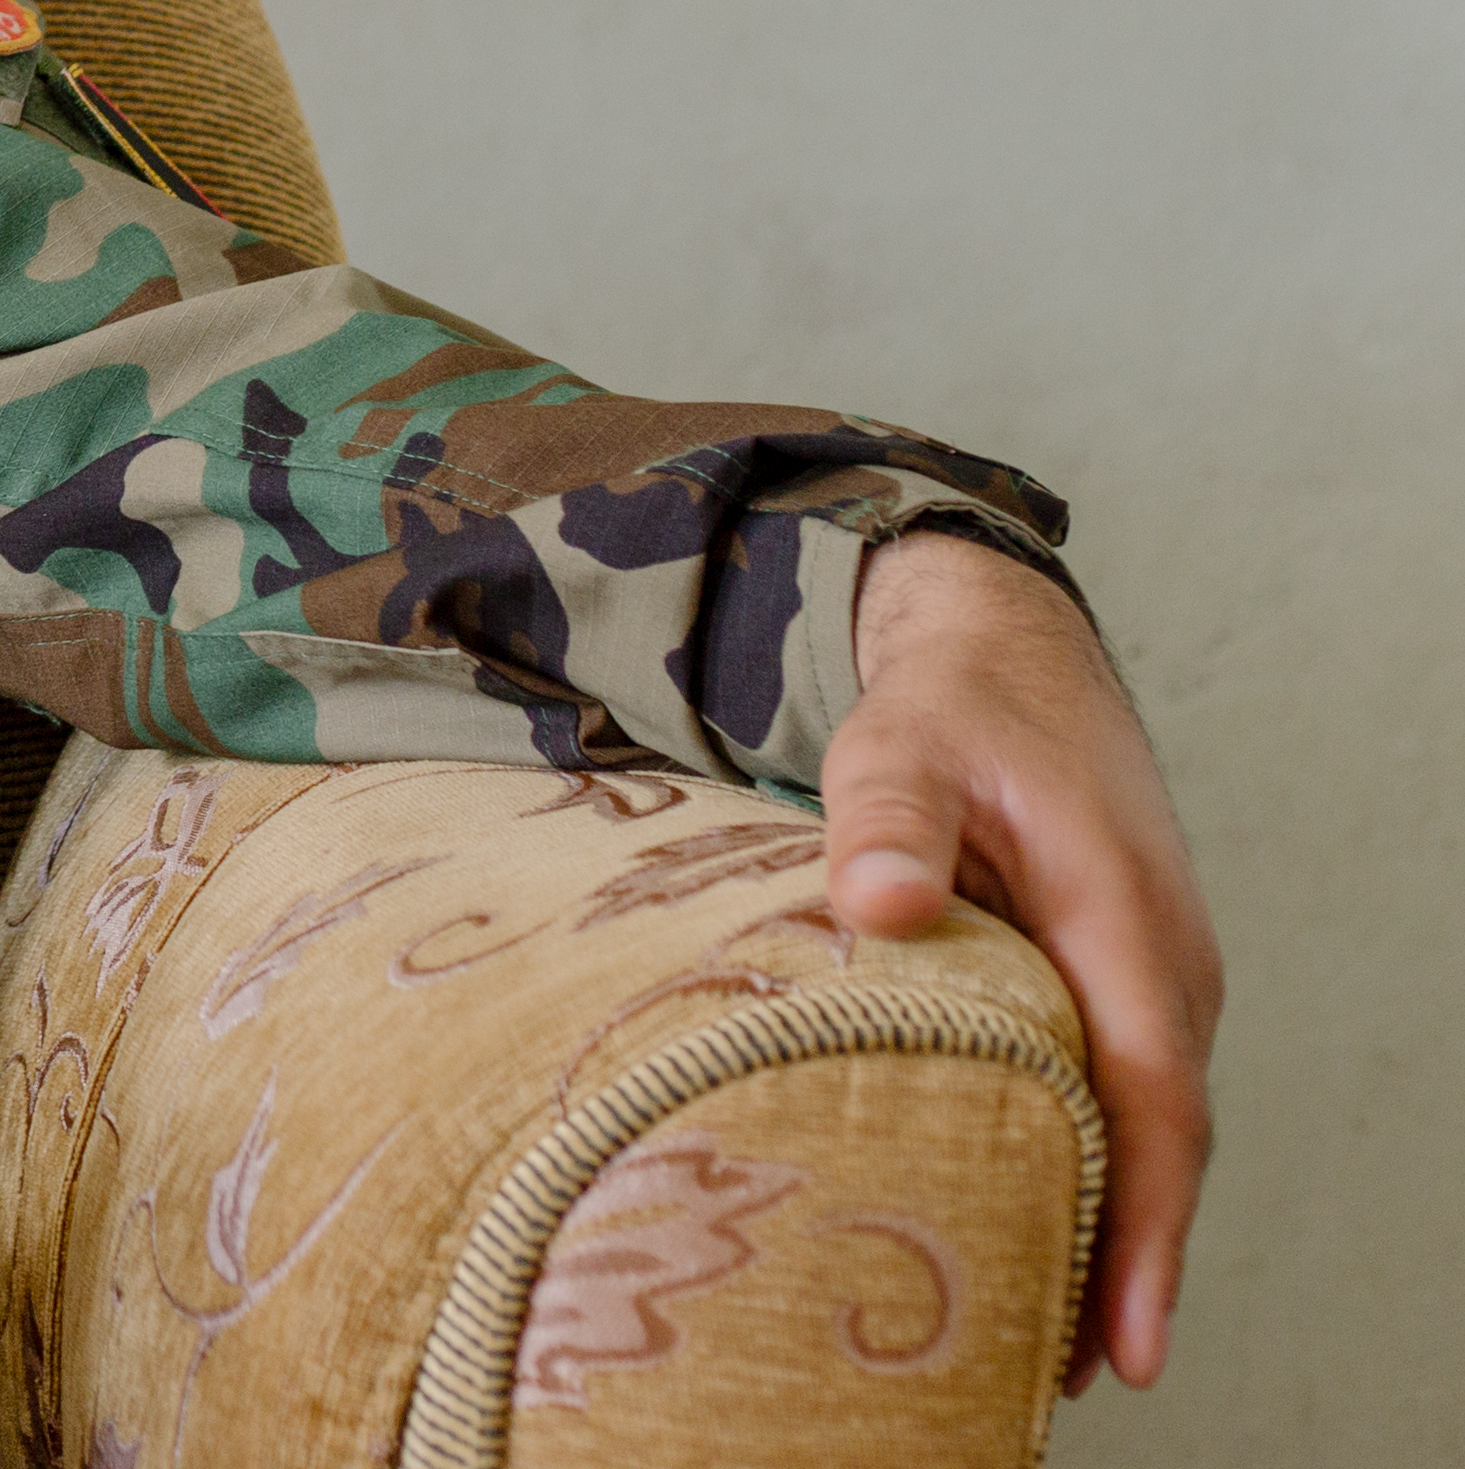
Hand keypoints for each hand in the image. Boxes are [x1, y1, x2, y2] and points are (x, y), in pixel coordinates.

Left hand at [824, 529, 1219, 1395]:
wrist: (1008, 657)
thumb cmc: (953, 710)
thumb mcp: (902, 744)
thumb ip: (887, 818)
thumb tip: (878, 902)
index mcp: (1124, 921)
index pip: (1153, 1099)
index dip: (1143, 1225)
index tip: (1124, 1338)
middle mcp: (1160, 967)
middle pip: (1158, 1143)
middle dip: (1126, 1265)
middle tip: (1061, 1381)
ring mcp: (1147, 979)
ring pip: (1142, 1128)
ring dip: (1109, 1229)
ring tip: (1044, 1348)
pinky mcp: (1116, 982)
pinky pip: (1118, 1095)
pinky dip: (1094, 1169)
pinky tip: (1038, 1232)